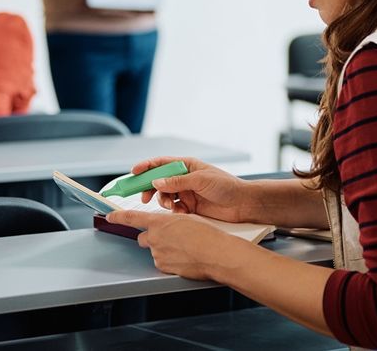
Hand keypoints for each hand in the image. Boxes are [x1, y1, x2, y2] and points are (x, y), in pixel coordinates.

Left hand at [105, 210, 229, 280]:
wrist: (215, 253)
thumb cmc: (207, 234)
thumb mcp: (188, 218)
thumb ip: (172, 222)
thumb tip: (169, 226)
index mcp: (160, 221)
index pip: (132, 218)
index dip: (118, 217)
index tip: (110, 216)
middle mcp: (155, 237)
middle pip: (143, 237)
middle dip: (152, 238)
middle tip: (169, 238)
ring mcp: (157, 253)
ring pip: (155, 251)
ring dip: (164, 250)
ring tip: (184, 249)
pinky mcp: (163, 267)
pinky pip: (162, 263)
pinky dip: (170, 260)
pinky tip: (184, 258)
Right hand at [132, 156, 251, 222]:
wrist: (242, 204)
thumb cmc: (226, 186)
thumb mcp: (200, 180)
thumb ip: (177, 182)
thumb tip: (156, 182)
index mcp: (187, 166)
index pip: (161, 163)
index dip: (146, 166)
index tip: (133, 172)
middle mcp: (184, 178)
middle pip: (159, 181)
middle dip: (149, 188)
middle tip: (144, 197)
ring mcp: (186, 192)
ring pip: (164, 196)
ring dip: (162, 201)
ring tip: (169, 206)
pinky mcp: (190, 207)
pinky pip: (173, 209)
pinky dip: (173, 211)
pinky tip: (180, 213)